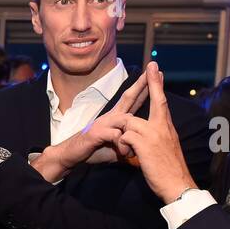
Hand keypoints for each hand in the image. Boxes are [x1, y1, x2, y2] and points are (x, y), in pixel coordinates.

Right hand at [35, 70, 149, 181]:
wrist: (72, 155)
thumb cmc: (94, 150)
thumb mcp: (116, 148)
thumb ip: (128, 145)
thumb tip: (140, 150)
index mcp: (116, 118)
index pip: (133, 99)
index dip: (144, 88)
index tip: (157, 76)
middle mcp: (110, 116)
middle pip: (128, 97)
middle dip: (142, 85)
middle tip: (155, 73)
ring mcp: (103, 123)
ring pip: (125, 119)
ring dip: (135, 129)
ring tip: (140, 143)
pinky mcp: (96, 133)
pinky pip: (115, 135)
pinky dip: (123, 144)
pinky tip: (125, 153)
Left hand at [119, 63, 196, 203]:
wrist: (176, 184)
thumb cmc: (169, 169)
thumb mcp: (166, 148)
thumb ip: (158, 135)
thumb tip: (151, 131)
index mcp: (167, 127)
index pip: (162, 101)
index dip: (157, 84)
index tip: (156, 68)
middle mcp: (162, 127)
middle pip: (155, 100)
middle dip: (151, 83)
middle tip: (151, 66)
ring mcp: (154, 135)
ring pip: (129, 121)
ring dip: (123, 133)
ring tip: (126, 148)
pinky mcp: (144, 145)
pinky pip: (125, 136)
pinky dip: (122, 145)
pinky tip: (126, 155)